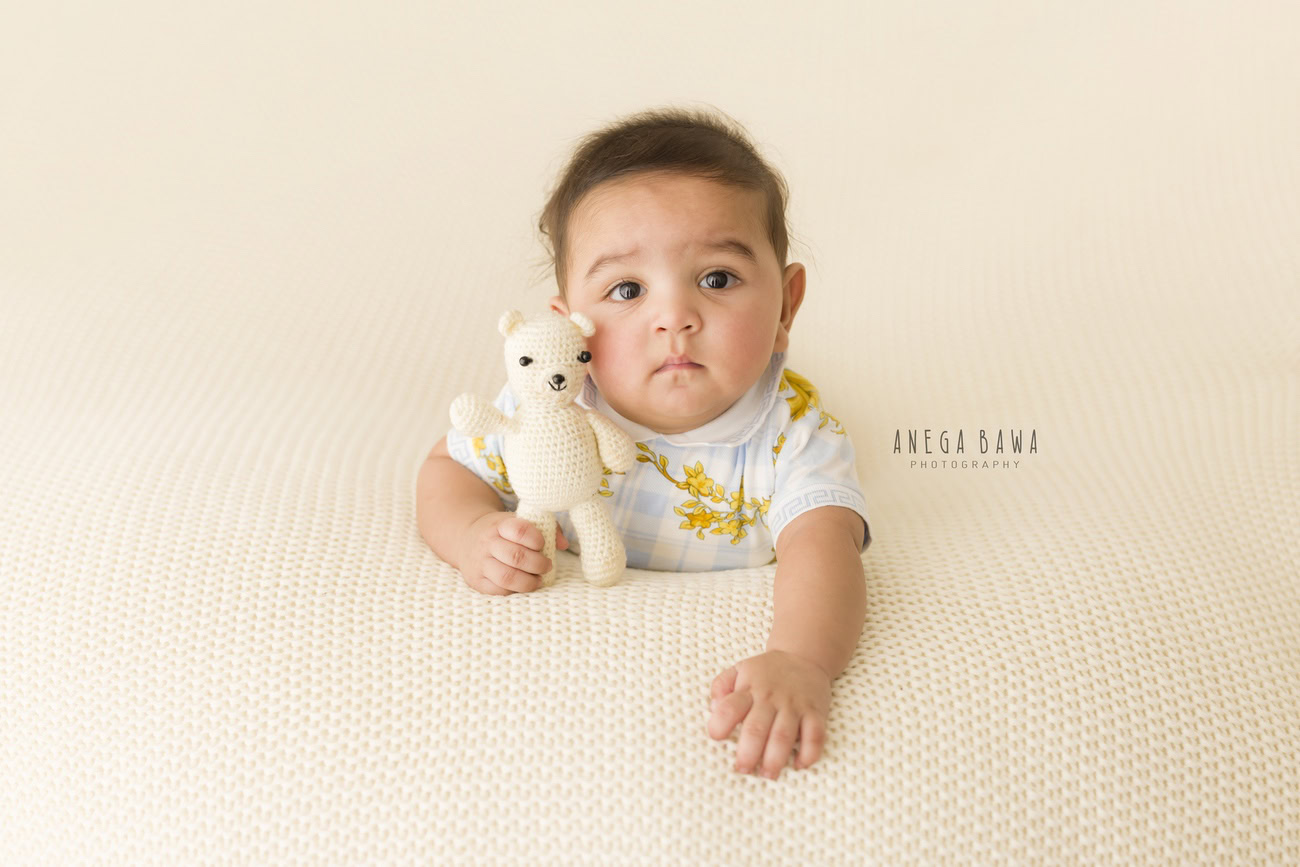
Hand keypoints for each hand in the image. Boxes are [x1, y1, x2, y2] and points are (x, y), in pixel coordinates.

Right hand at [457, 512, 568, 595]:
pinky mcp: (476, 581)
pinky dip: (515, 591)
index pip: (520, 530)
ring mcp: (480, 563)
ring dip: (529, 582)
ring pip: (507, 577)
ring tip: (538, 580)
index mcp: (500, 525)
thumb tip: (564, 544)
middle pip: (516, 556)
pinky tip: (522, 585)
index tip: (542, 545)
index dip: (537, 539)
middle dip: (538, 564)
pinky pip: (498, 591)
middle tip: (547, 566)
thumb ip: (546, 528)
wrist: (467, 538)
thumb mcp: (519, 521)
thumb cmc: (502, 532)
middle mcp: (487, 543)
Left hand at [707, 650, 831, 778]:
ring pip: (784, 736)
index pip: (730, 707)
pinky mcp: (815, 713)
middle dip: (748, 753)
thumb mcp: (739, 670)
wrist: (804, 655)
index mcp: (749, 689)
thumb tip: (713, 708)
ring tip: (768, 774)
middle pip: (757, 728)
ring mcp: (794, 706)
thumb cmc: (767, 671)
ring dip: (775, 759)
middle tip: (743, 769)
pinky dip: (809, 753)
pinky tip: (800, 764)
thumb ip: (721, 686)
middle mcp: (771, 698)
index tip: (716, 738)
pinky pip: (815, 736)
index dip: (720, 724)